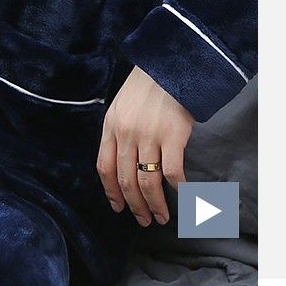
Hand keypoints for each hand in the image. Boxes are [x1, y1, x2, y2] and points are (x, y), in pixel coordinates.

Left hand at [96, 65, 193, 225]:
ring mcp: (148, 135)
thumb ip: (118, 132)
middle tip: (144, 220)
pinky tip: (180, 194)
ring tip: (161, 216)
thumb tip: (122, 164)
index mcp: (110, 126)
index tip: (118, 207)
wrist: (168, 65)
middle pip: (126, 179)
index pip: (104, 167)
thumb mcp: (121, 107)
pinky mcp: (172, 135)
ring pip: (147, 181)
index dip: (111, 192)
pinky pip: (172, 171)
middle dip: (134, 205)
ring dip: (155, 204)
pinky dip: (177, 187)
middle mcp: (126, 133)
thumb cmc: (146, 88)